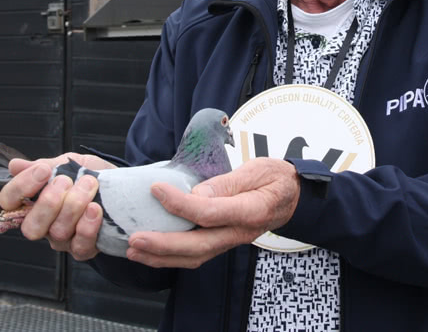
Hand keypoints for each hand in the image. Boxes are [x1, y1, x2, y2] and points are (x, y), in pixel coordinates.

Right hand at [0, 152, 115, 260]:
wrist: (122, 186)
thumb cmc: (92, 175)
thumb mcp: (70, 163)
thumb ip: (44, 165)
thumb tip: (14, 165)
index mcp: (33, 201)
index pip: (9, 202)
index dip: (21, 187)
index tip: (44, 171)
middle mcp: (44, 224)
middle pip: (30, 227)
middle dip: (49, 202)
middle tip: (66, 181)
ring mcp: (62, 239)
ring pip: (58, 232)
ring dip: (75, 205)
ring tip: (89, 185)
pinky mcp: (83, 249)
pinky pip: (80, 246)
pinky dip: (88, 226)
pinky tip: (96, 209)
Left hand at [126, 157, 300, 268]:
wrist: (293, 196)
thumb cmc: (275, 179)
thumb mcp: (256, 170)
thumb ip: (226, 183)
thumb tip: (195, 194)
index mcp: (251, 211)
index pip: (210, 213)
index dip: (180, 203)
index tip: (156, 189)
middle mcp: (239, 232)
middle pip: (198, 246)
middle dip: (163, 245)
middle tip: (135, 238)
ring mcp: (231, 241)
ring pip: (194, 257)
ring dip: (161, 256)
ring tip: (134, 249)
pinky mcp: (223, 242)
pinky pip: (196, 255)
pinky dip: (170, 256)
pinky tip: (151, 251)